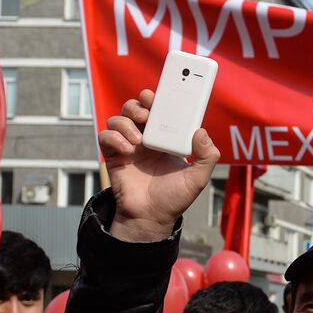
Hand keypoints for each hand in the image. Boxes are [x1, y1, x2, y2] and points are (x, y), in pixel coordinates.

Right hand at [98, 89, 219, 242]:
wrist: (151, 217)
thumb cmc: (174, 198)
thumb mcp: (198, 178)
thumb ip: (207, 156)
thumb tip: (201, 132)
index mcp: (166, 139)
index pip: (162, 112)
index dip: (160, 100)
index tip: (162, 95)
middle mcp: (146, 138)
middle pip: (137, 108)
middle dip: (140, 104)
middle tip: (147, 112)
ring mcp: (128, 145)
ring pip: (119, 118)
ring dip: (127, 123)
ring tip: (139, 140)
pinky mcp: (114, 155)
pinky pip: (106, 135)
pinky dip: (114, 137)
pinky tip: (128, 150)